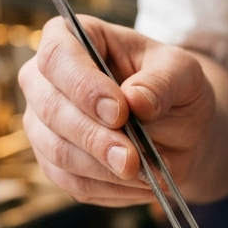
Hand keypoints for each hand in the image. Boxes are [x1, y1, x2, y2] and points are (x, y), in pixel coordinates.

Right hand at [18, 16, 214, 205]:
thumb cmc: (174, 88)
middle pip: (50, 108)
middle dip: (95, 138)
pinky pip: (72, 182)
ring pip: (57, 151)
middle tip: (133, 158)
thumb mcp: (183, 73)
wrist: (179, 130)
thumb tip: (136, 101)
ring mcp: (44, 124)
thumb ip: (163, 82)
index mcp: (71, 38)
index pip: (56, 55)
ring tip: (146, 173)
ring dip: (103, 169)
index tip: (119, 112)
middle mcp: (45, 80)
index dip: (83, 85)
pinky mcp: (55, 163)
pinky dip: (108, 188)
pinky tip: (140, 183)